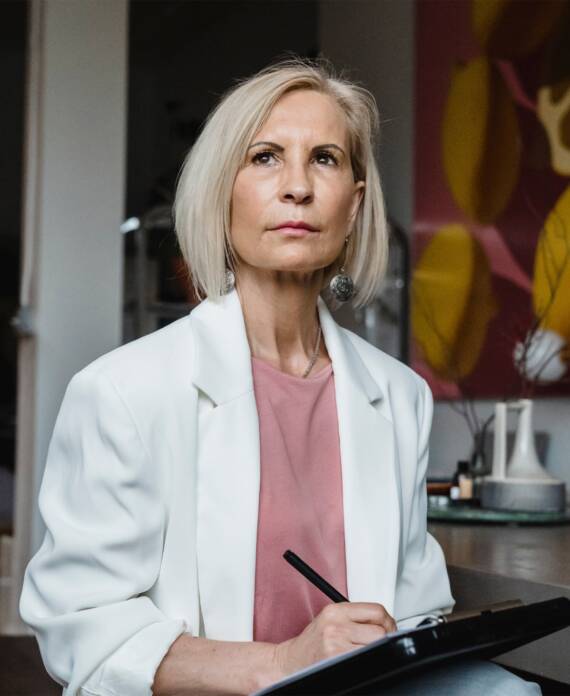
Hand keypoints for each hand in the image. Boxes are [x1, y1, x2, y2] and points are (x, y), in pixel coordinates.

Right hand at [274, 602, 396, 676]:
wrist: (290, 661)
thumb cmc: (312, 642)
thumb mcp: (331, 619)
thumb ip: (355, 617)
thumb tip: (385, 623)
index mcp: (336, 611)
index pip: (376, 611)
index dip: (388, 621)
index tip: (388, 628)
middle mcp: (336, 625)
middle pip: (380, 631)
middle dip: (385, 638)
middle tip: (381, 643)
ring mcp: (336, 645)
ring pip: (375, 647)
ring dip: (377, 651)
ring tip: (369, 652)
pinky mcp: (336, 661)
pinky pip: (364, 661)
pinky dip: (368, 662)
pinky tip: (361, 661)